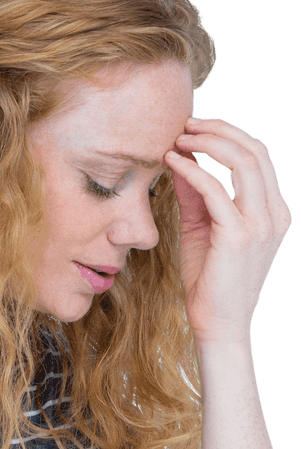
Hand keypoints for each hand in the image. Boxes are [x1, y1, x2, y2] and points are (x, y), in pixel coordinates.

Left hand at [166, 117, 291, 345]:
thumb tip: (181, 158)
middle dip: (219, 130)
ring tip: (179, 138)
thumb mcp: (201, 228)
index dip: (228, 134)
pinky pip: (216, 190)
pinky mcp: (239, 236)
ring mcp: (261, 225)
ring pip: (243, 162)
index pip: (258, 157)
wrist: (218, 324)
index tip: (196, 128)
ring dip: (208, 143)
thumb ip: (195, 194)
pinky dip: (193, 170)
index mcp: (273, 211)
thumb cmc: (209, 279)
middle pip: (255, 151)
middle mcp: (274, 214)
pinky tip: (173, 163)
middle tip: (186, 124)